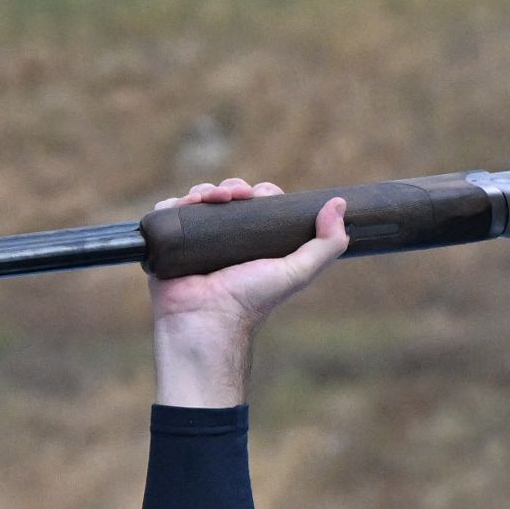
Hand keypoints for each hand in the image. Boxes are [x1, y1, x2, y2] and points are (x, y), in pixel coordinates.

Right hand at [148, 180, 349, 408]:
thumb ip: (325, 245)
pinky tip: (189, 203)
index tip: (263, 194)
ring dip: (207, 190)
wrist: (206, 321)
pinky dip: (177, 202)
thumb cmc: (250, 301)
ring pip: (199, 201)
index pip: (258, 206)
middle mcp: (225, 242)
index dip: (262, 194)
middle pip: (228, 198)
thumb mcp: (297, 272)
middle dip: (234, 187)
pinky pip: (169, 212)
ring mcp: (195, 241)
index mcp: (253, 245)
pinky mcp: (169, 242)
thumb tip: (341, 205)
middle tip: (237, 194)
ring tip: (214, 197)